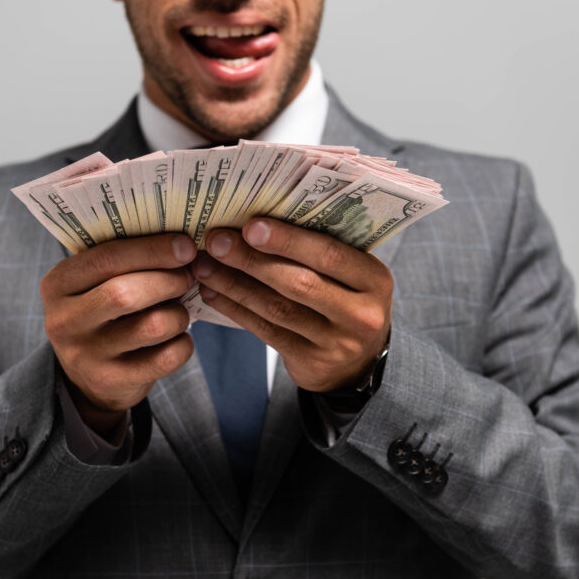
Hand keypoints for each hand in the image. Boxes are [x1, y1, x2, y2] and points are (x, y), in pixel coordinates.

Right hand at [40, 234, 196, 436]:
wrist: (86, 377)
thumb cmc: (102, 313)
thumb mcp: (95, 284)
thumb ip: (122, 259)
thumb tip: (180, 238)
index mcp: (57, 284)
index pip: (105, 258)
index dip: (151, 249)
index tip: (184, 245)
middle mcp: (64, 321)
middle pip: (126, 293)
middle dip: (168, 280)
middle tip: (189, 275)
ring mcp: (85, 356)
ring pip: (152, 326)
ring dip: (178, 313)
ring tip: (180, 310)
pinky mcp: (110, 383)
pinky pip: (166, 359)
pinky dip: (183, 344)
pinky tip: (179, 338)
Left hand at [192, 218, 392, 392]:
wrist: (359, 362)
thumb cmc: (347, 300)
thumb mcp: (353, 275)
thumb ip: (323, 249)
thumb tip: (260, 216)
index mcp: (374, 279)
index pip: (330, 255)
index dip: (288, 240)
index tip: (250, 225)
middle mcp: (361, 313)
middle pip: (300, 283)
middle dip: (252, 260)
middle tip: (216, 241)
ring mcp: (337, 342)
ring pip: (277, 308)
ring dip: (235, 284)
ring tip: (204, 265)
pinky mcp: (311, 362)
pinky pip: (266, 331)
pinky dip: (235, 309)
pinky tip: (212, 293)